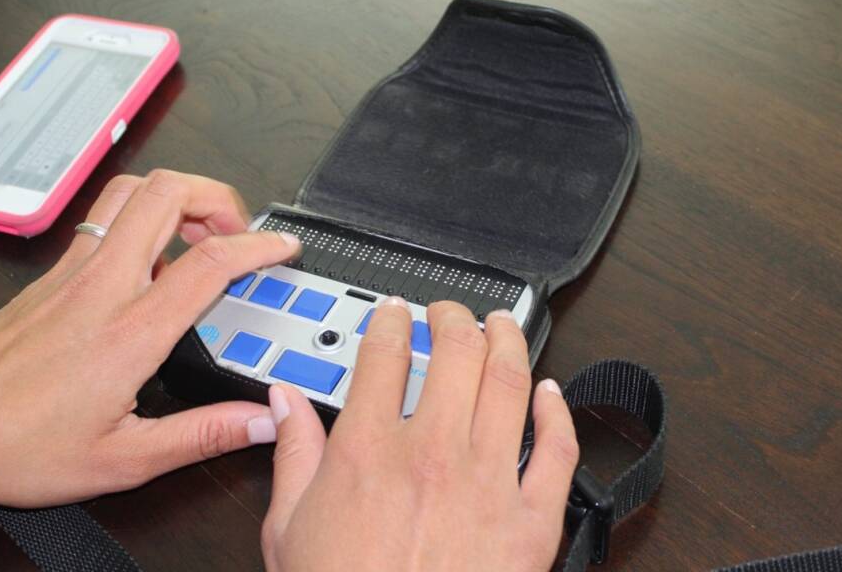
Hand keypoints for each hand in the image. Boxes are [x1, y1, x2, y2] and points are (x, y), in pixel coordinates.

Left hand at [0, 170, 298, 506]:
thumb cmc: (19, 446)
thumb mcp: (122, 460)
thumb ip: (201, 435)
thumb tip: (260, 420)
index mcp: (130, 332)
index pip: (209, 262)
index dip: (257, 244)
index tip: (281, 247)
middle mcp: (103, 286)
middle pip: (166, 193)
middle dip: (217, 196)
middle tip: (237, 229)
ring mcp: (74, 270)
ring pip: (130, 191)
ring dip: (176, 195)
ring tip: (200, 231)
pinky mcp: (54, 272)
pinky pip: (106, 217)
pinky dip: (143, 215)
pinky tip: (153, 259)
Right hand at [261, 299, 577, 571]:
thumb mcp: (289, 530)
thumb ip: (291, 454)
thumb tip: (284, 402)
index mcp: (369, 450)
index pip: (384, 354)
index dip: (391, 320)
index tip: (395, 313)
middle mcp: (433, 452)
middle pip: (455, 351)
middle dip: (453, 316)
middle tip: (449, 312)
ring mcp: (488, 483)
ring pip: (509, 382)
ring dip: (508, 340)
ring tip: (502, 324)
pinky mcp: (530, 522)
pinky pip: (556, 451)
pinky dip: (558, 412)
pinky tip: (551, 391)